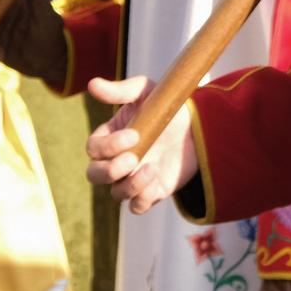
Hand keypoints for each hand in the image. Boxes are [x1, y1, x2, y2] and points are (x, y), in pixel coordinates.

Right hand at [86, 75, 198, 213]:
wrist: (197, 126)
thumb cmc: (165, 107)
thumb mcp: (146, 92)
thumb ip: (121, 91)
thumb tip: (92, 84)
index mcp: (109, 138)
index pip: (94, 149)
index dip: (108, 145)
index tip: (134, 134)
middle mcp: (115, 161)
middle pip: (95, 175)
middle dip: (109, 170)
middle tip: (132, 158)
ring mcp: (131, 178)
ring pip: (116, 193)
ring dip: (130, 185)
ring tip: (151, 169)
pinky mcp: (150, 192)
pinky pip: (136, 206)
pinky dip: (142, 199)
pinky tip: (155, 183)